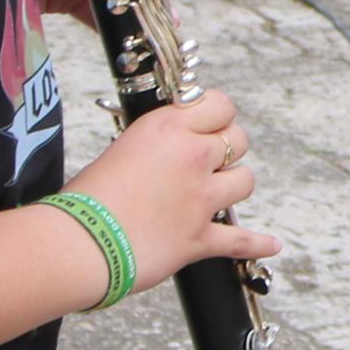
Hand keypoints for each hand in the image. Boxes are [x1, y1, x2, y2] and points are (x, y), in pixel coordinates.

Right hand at [65, 89, 278, 293]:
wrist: (77, 244)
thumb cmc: (85, 199)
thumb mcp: (121, 149)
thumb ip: (156, 145)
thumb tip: (170, 149)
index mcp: (167, 128)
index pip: (220, 105)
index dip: (217, 116)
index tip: (208, 126)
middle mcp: (191, 157)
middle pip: (239, 139)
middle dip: (227, 149)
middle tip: (208, 161)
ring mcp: (200, 198)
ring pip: (246, 180)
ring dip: (232, 186)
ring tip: (214, 193)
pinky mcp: (200, 237)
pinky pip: (242, 239)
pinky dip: (258, 243)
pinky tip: (272, 244)